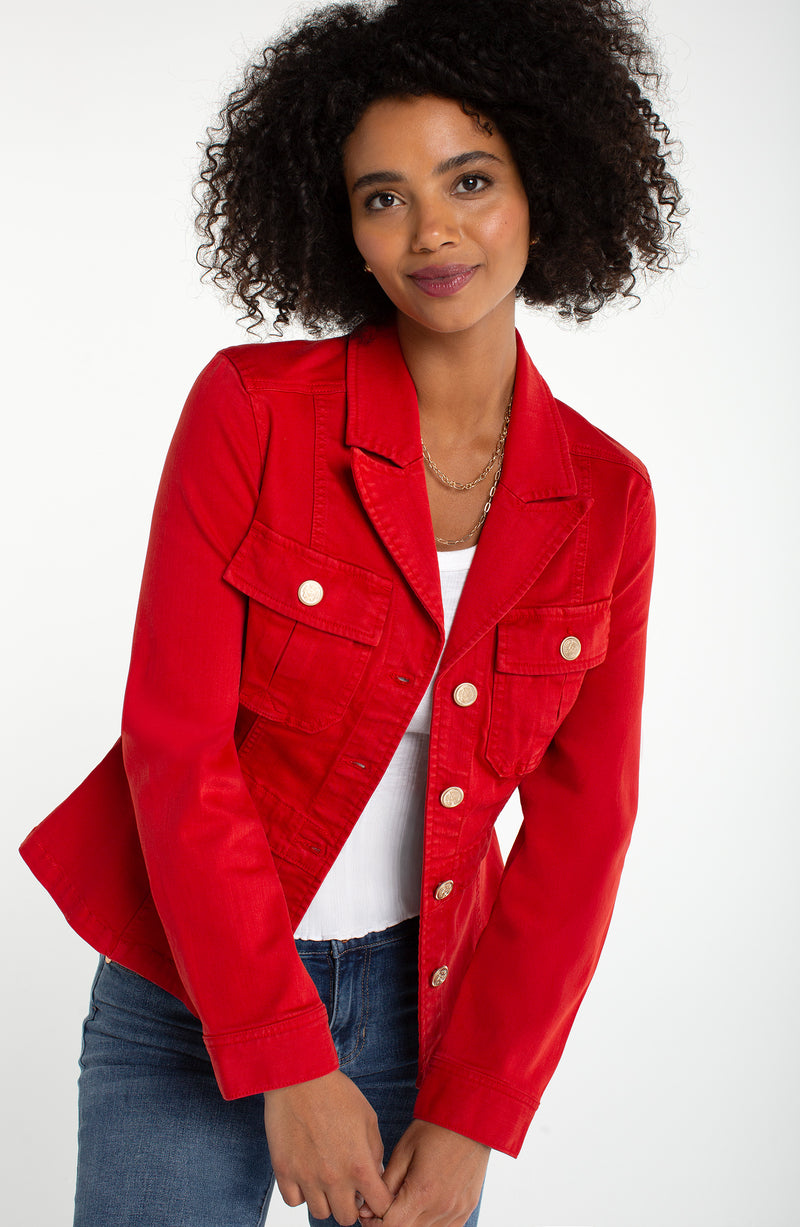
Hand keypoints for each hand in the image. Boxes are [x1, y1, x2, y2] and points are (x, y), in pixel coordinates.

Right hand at [263, 1069, 393, 1224]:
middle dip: (351, 1205)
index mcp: (360, 1165)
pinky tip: (306, 1174)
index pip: (379, 1206)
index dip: (380, 1202)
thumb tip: (376, 1174)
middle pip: (346, 1218)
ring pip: (320, 1213)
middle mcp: (334, 1179)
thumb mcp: (368, 1118)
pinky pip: (294, 1201)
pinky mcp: (284, 1172)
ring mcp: (307, 1177)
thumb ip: (375, 1151)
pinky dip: (301, 1193)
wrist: (300, 1077)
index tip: (374, 1194)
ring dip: (326, 1200)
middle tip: (348, 1186)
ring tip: (325, 1178)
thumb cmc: (337, 1093)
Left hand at [358, 1119, 489, 1225]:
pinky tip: (423, 1207)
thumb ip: (385, 1184)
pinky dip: (430, 1224)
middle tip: (383, 1208)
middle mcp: (441, 1207)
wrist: (469, 1119)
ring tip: (404, 1205)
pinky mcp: (467, 1208)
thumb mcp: (403, 1151)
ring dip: (411, 1224)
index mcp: (421, 1192)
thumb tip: (367, 1211)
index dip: (374, 1224)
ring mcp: (457, 1210)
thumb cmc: (433, 1130)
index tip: (368, 1213)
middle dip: (391, 1224)